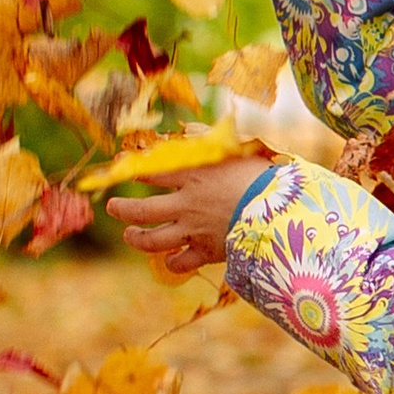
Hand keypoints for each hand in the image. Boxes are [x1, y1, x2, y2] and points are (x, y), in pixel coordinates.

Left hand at [109, 154, 268, 274]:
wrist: (280, 212)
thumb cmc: (263, 175)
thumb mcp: (238, 150)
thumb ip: (213, 141)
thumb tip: (196, 130)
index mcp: (192, 175)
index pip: (151, 171)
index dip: (132, 169)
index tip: (121, 167)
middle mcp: (186, 204)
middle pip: (141, 210)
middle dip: (122, 209)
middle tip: (112, 207)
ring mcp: (194, 230)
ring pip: (153, 239)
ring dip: (137, 238)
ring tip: (130, 235)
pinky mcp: (207, 252)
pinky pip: (180, 263)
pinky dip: (173, 263)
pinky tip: (170, 259)